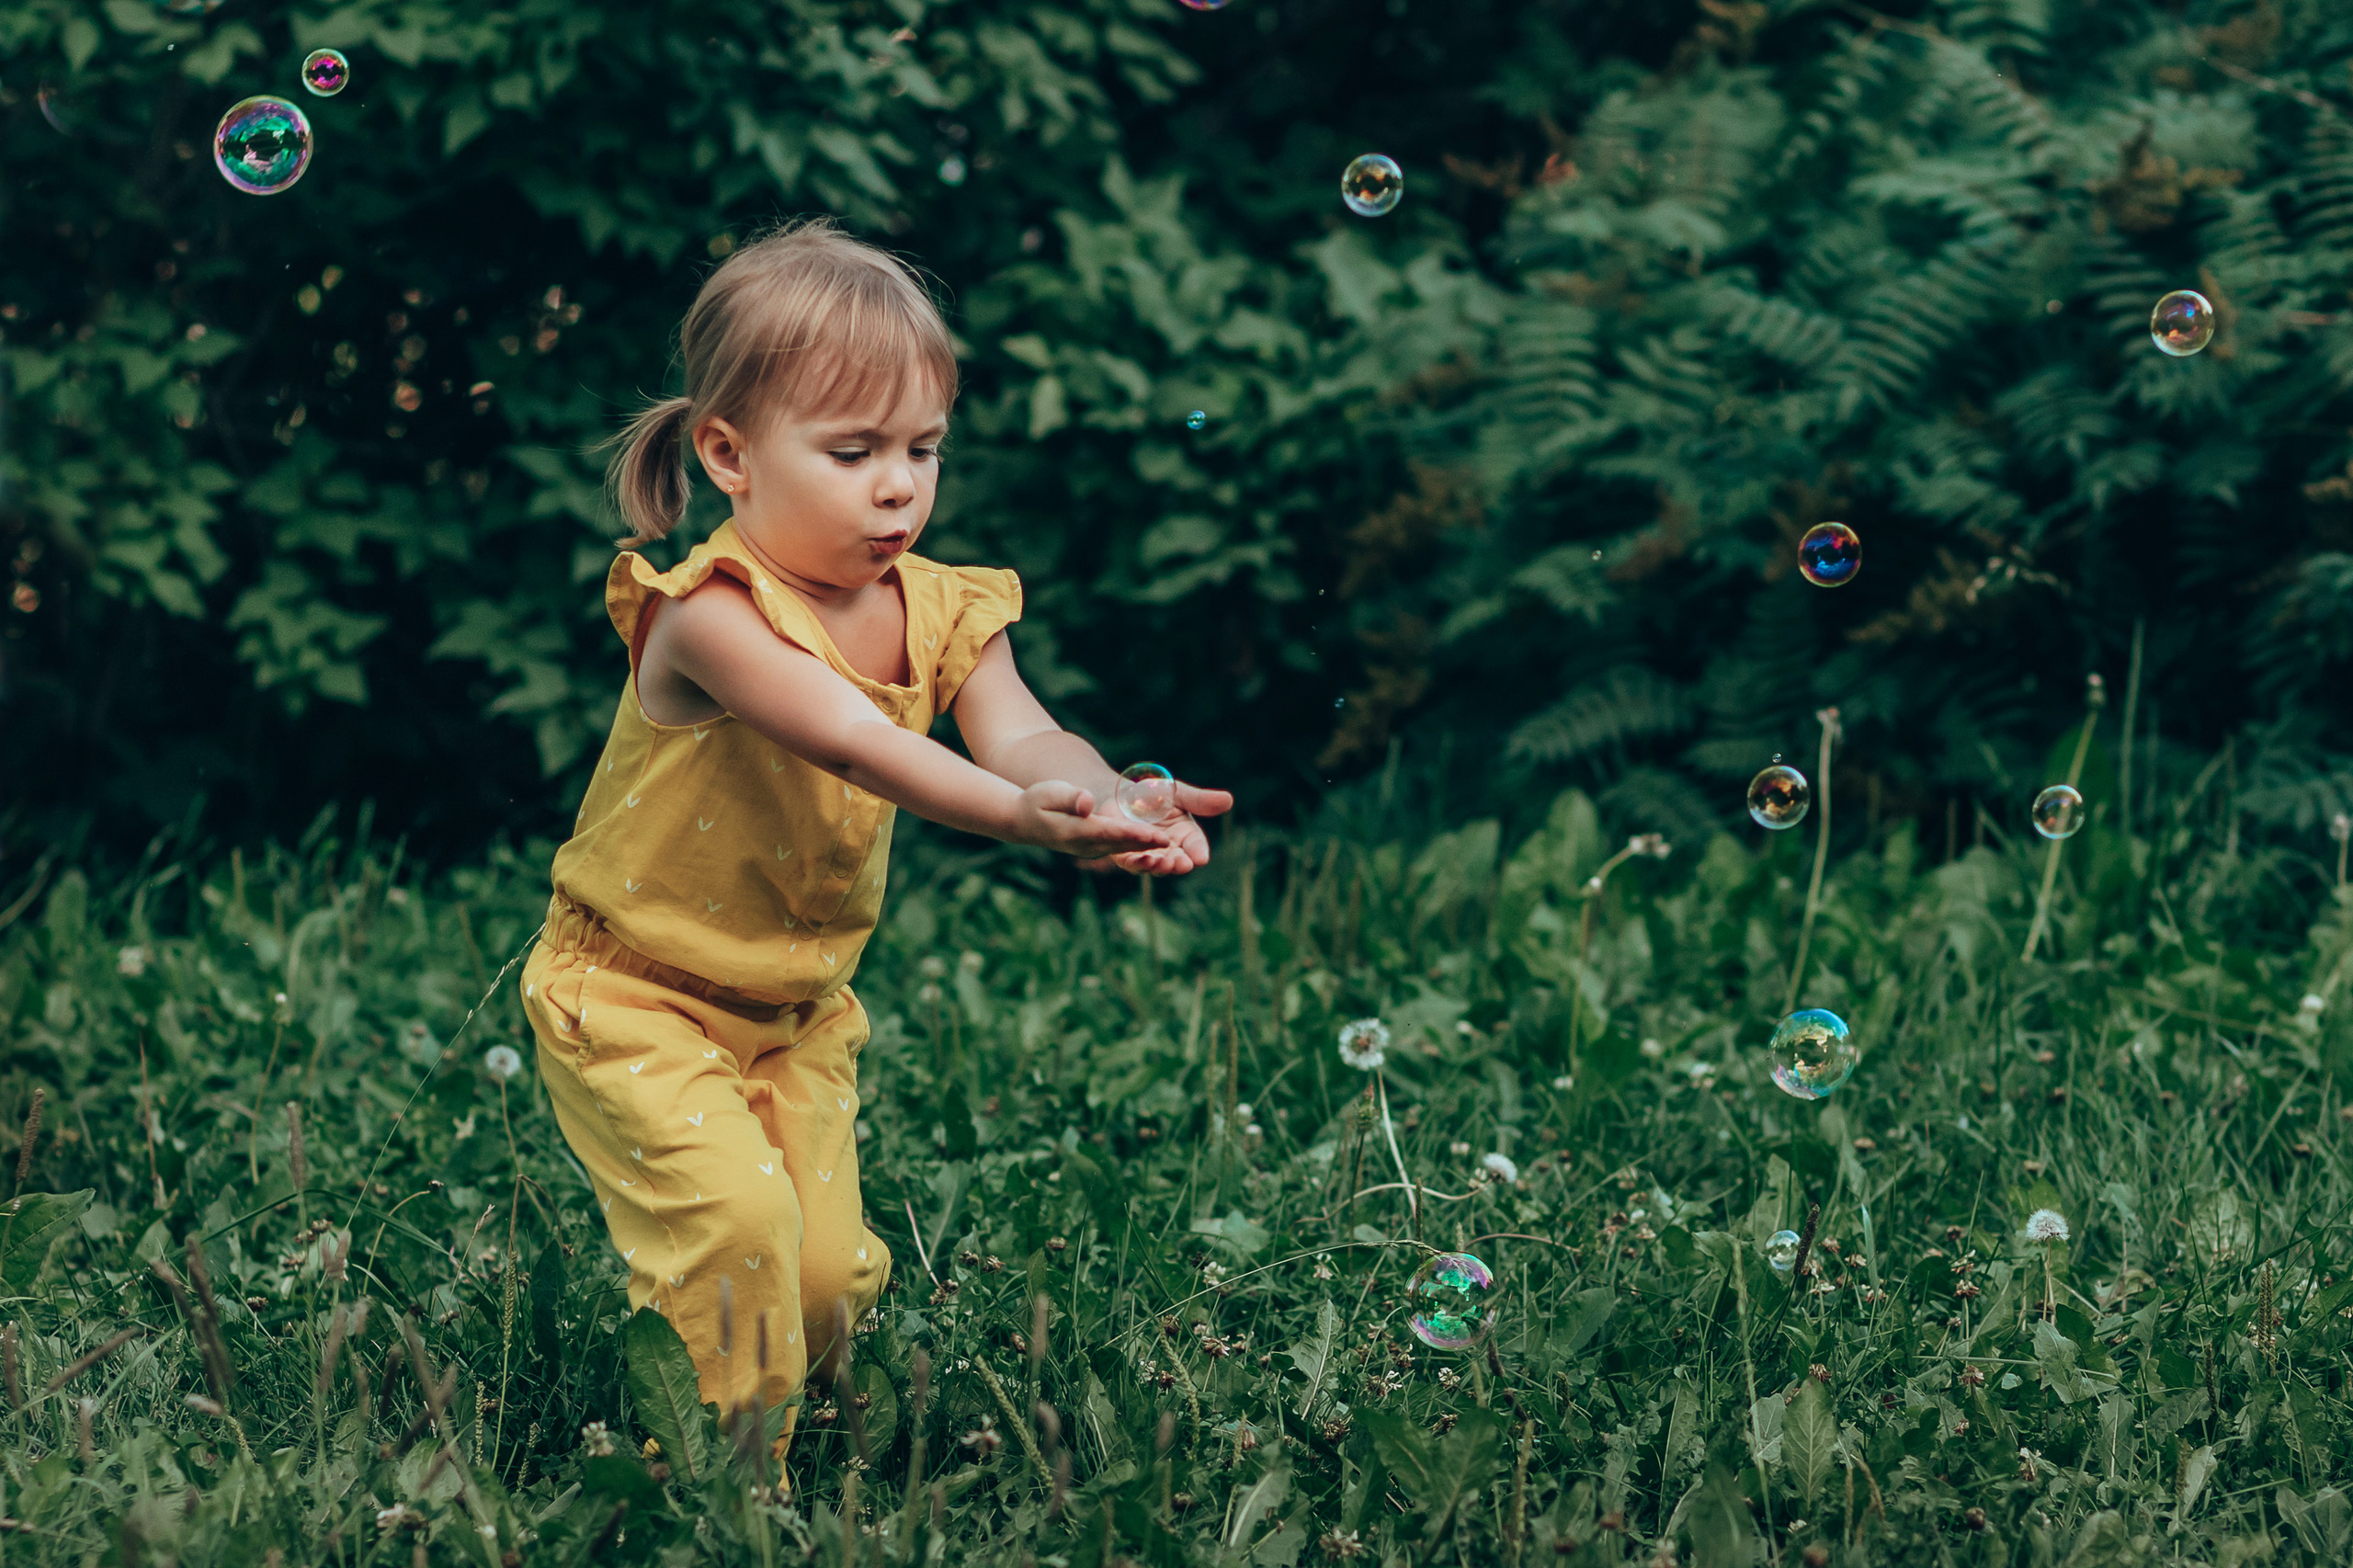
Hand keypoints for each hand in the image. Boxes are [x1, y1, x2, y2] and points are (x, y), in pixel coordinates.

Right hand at [1010, 780, 1175, 859]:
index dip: (1136, 835)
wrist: (1024, 823)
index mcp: (1076, 832)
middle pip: (1124, 846)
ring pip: (1126, 852)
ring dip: (1150, 854)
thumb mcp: (1049, 793)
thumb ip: (1069, 798)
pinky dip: (1142, 851)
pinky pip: (1123, 852)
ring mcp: (1093, 850)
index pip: (1111, 833)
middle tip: (1176, 849)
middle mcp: (1087, 845)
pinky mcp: (1098, 848)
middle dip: (1150, 848)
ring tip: (1175, 856)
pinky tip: (1162, 849)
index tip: (1158, 836)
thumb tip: (1086, 803)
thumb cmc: (1036, 802)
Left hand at [1077, 779, 1232, 875]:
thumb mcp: (1178, 793)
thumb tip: (1229, 800)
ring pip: (1157, 865)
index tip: (1201, 858)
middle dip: (1181, 864)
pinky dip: (1138, 863)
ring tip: (1164, 863)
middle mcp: (1170, 848)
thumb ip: (1199, 800)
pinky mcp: (1127, 855)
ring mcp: (1149, 853)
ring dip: (1161, 866)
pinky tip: (1141, 860)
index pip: (1195, 846)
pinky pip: (1133, 862)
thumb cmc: (1154, 793)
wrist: (1121, 793)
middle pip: (1178, 860)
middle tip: (1184, 865)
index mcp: (1186, 835)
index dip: (1198, 852)